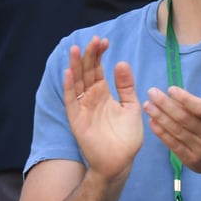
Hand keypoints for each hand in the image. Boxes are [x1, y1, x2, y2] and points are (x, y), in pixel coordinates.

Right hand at [63, 36, 142, 178]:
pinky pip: (71, 100)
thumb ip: (126, 86)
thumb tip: (121, 63)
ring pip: (76, 82)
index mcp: (104, 93)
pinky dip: (69, 87)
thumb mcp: (131, 107)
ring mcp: (82, 107)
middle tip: (94, 40)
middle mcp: (91, 97)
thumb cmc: (127, 137)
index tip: (104, 41)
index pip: (98, 69)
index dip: (99, 55)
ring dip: (75, 65)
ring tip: (75, 48)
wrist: (120, 161)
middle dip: (89, 55)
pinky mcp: (77, 119)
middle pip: (86, 72)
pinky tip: (69, 73)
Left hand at [144, 47, 200, 179]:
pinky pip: (172, 144)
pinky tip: (151, 121)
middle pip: (184, 118)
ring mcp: (200, 148)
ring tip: (146, 104)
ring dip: (159, 117)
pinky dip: (160, 132)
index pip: (200, 108)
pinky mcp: (190, 159)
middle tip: (151, 92)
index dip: (184, 99)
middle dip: (165, 105)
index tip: (170, 88)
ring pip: (176, 131)